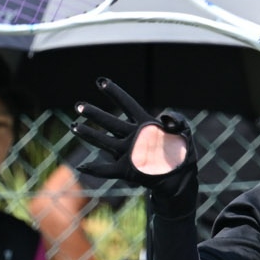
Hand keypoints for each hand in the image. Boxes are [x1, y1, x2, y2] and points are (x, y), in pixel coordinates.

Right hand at [72, 80, 196, 209]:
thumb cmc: (183, 151)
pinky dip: (95, 169)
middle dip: (95, 114)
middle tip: (79, 105)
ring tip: (74, 126)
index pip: (128, 105)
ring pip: (105, 142)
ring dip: (90, 135)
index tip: (101, 82)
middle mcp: (133, 136)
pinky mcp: (128, 170)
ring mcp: (129, 152)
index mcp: (145, 124)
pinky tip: (82, 166)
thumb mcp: (185, 132)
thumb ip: (178, 120)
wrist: (181, 178)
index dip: (115, 93)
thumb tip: (163, 119)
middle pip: (110, 122)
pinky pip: (108, 170)